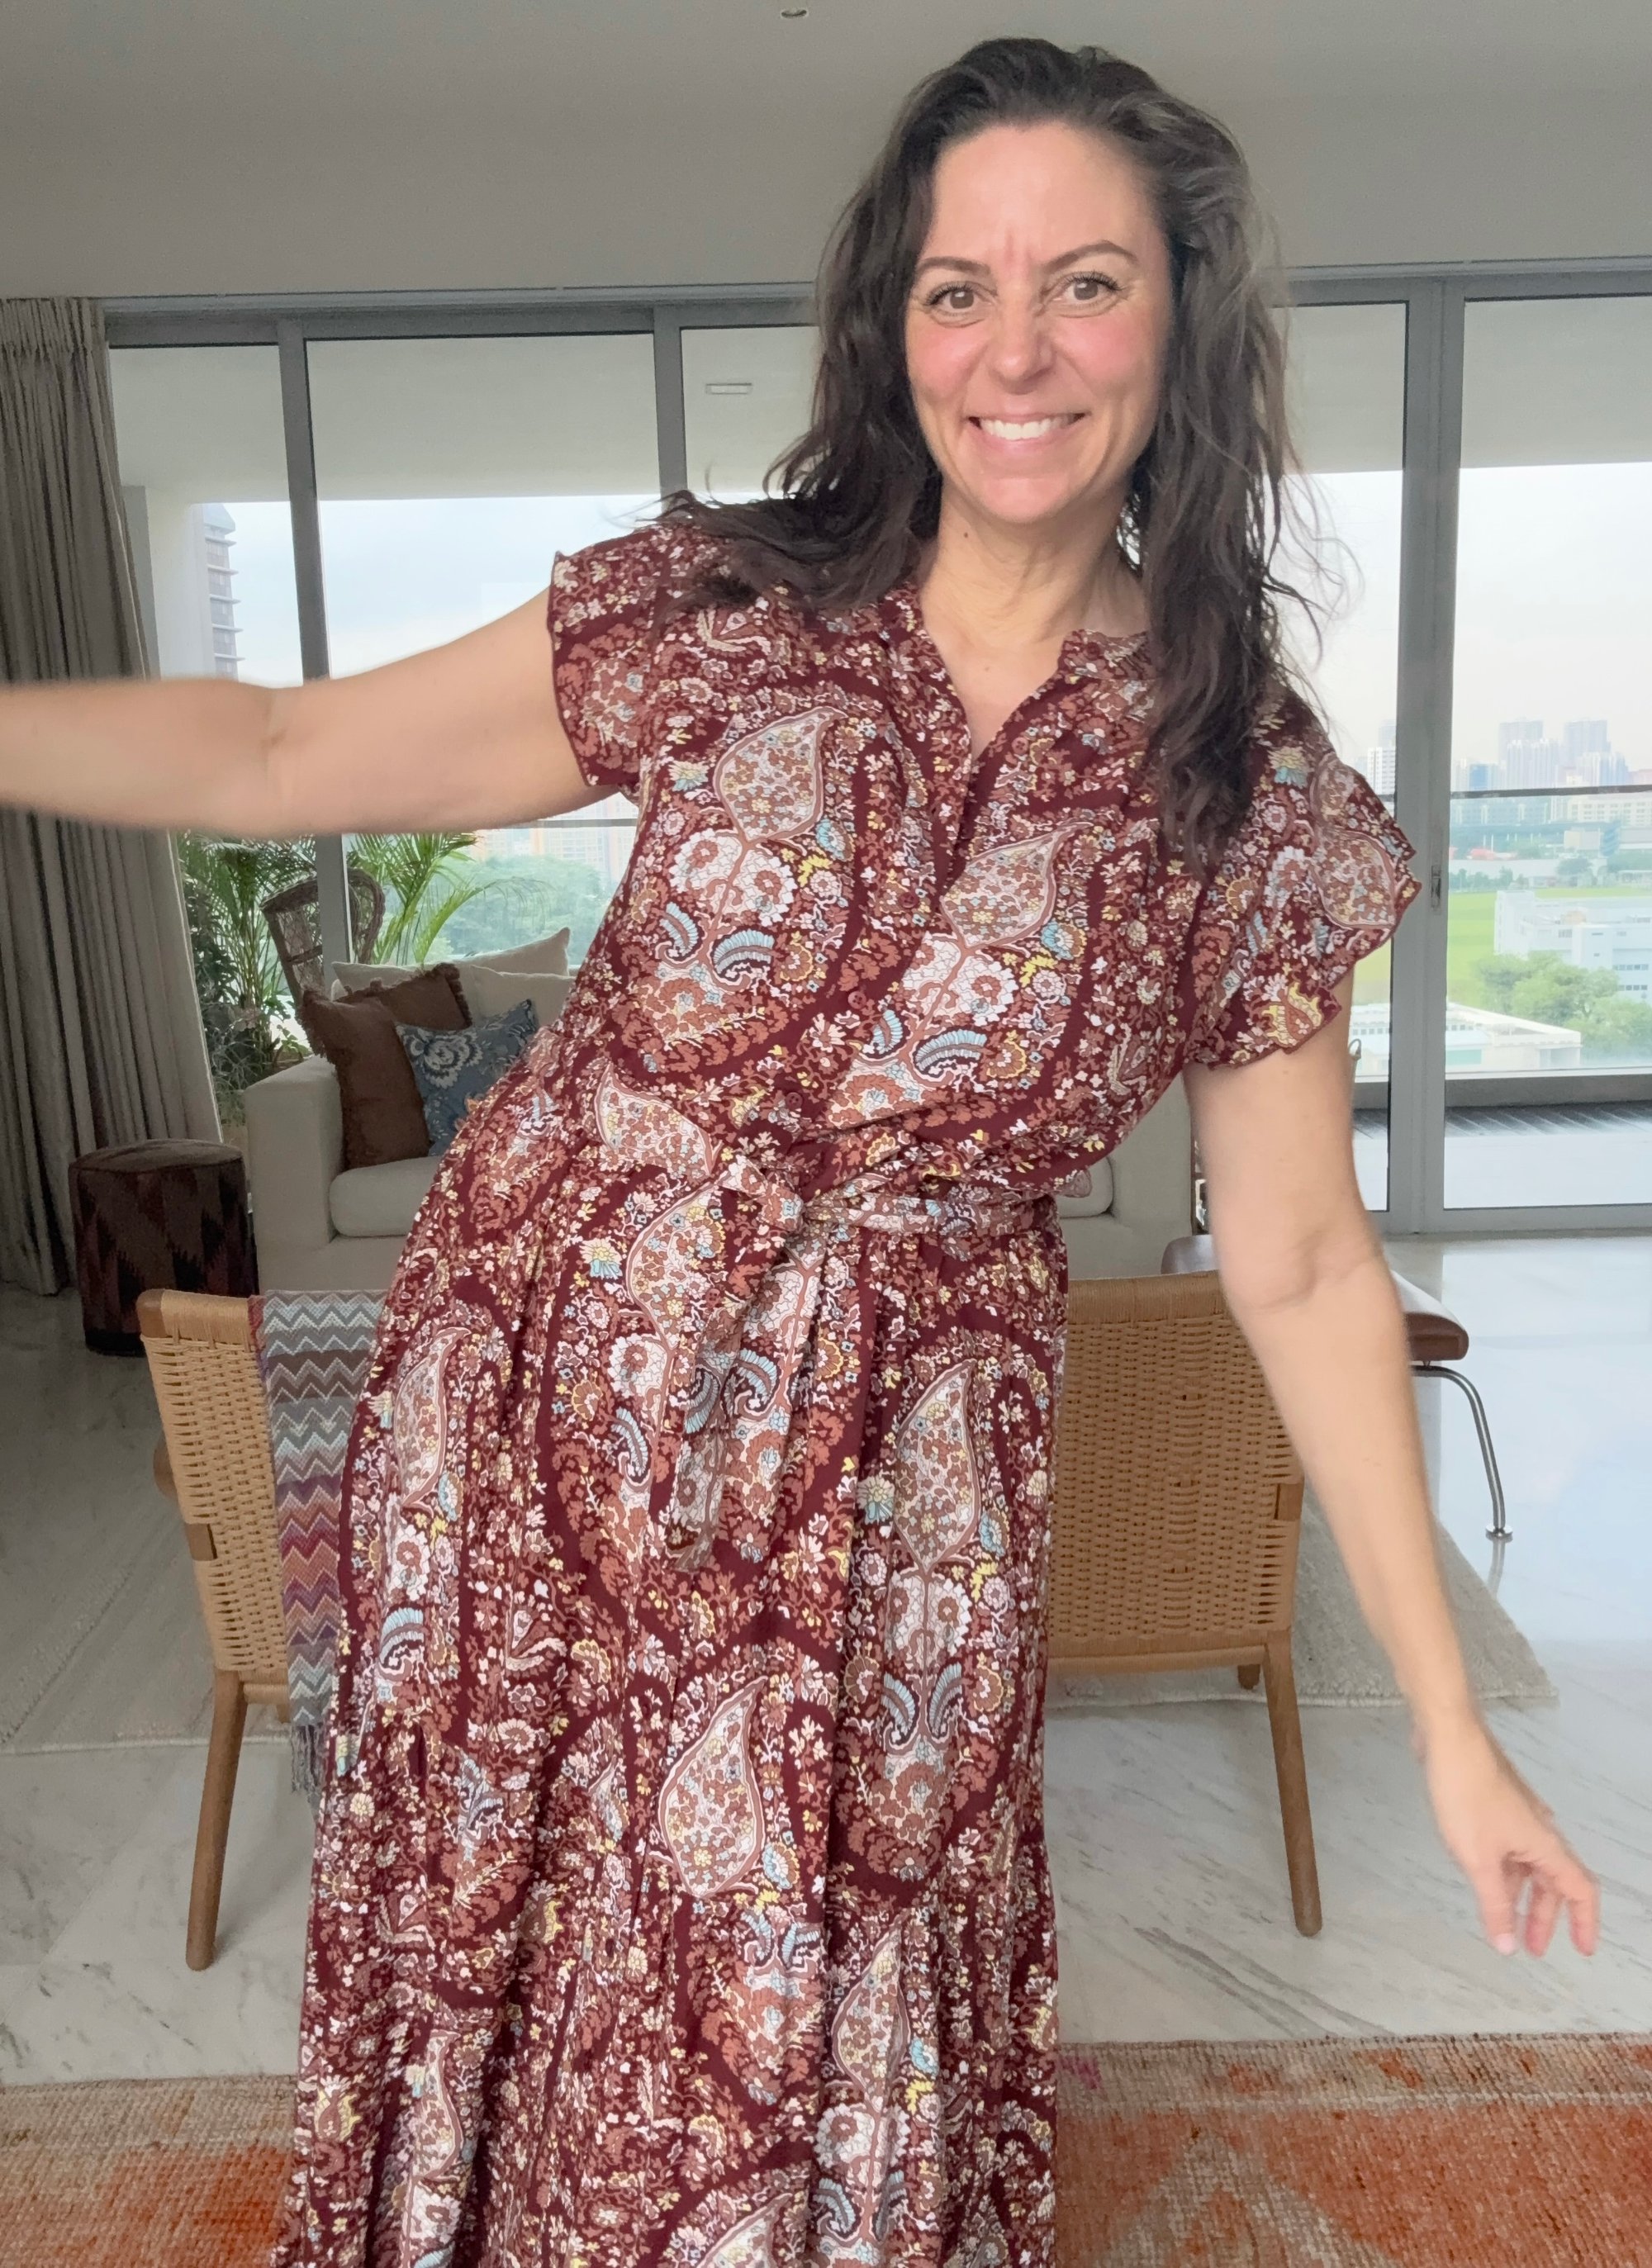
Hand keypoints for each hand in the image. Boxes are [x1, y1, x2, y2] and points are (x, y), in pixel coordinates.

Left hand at [1417, 1715, 1598, 1957]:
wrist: (1448, 1737)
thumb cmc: (1466, 1793)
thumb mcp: (1478, 1859)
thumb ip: (1494, 1904)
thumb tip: (1507, 1946)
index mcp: (1545, 1844)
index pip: (1581, 1890)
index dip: (1585, 1922)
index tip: (1583, 1949)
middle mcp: (1539, 1830)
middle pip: (1552, 1881)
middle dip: (1544, 1917)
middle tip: (1532, 1947)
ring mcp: (1517, 1815)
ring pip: (1528, 1865)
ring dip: (1520, 1895)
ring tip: (1503, 1921)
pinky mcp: (1495, 1804)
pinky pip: (1508, 1847)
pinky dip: (1503, 1870)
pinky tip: (1482, 1879)